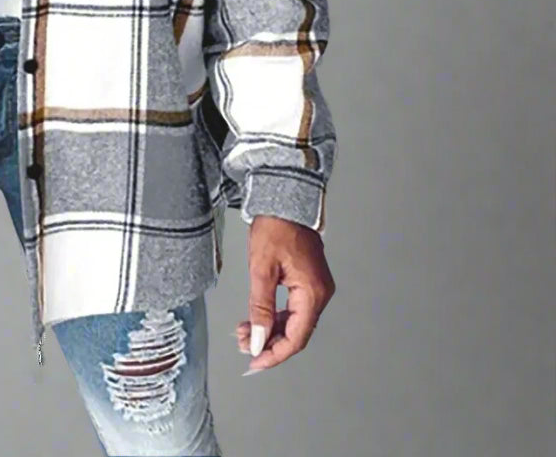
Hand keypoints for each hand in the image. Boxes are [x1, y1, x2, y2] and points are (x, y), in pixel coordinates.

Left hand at [234, 214, 335, 373]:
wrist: (284, 200)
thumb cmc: (275, 228)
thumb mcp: (262, 269)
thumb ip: (260, 307)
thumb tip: (257, 340)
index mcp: (313, 293)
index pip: (297, 337)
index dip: (275, 353)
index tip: (255, 362)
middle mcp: (319, 293)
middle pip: (296, 332)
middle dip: (268, 341)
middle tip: (243, 345)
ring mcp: (315, 287)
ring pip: (293, 321)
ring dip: (268, 329)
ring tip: (243, 333)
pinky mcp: (307, 281)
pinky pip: (292, 307)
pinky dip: (273, 315)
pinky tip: (255, 319)